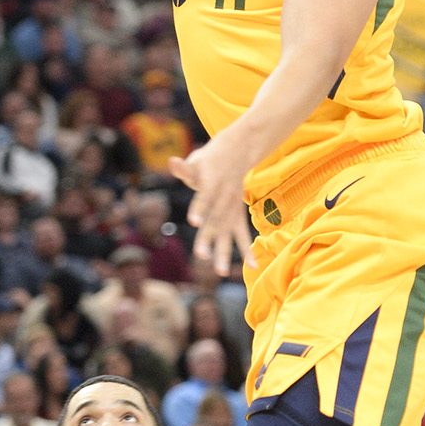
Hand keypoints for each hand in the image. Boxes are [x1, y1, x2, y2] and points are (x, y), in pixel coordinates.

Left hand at [168, 128, 254, 277]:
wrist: (238, 153)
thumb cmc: (210, 160)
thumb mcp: (197, 160)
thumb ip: (184, 168)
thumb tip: (172, 162)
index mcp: (213, 182)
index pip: (205, 197)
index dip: (200, 209)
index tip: (193, 223)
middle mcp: (225, 197)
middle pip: (216, 219)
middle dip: (208, 237)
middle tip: (200, 255)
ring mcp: (233, 208)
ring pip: (228, 231)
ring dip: (224, 250)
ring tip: (220, 272)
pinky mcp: (238, 216)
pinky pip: (242, 234)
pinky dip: (247, 250)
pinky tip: (252, 267)